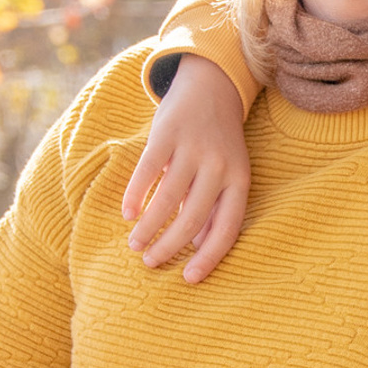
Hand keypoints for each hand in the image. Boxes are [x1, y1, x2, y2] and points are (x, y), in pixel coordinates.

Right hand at [120, 55, 250, 283]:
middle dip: (169, 246)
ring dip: (148, 227)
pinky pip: (148, 171)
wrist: (211, 87)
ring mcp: (193, 148)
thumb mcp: (226, 173)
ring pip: (168, 198)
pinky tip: (128, 213)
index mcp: (239, 180)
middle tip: (150, 263)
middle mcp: (219, 165)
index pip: (228, 228)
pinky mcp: (167, 133)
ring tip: (135, 245)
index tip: (188, 279)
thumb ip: (214, 207)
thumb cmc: (217, 142)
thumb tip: (198, 247)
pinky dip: (136, 195)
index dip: (209, 257)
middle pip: (193, 217)